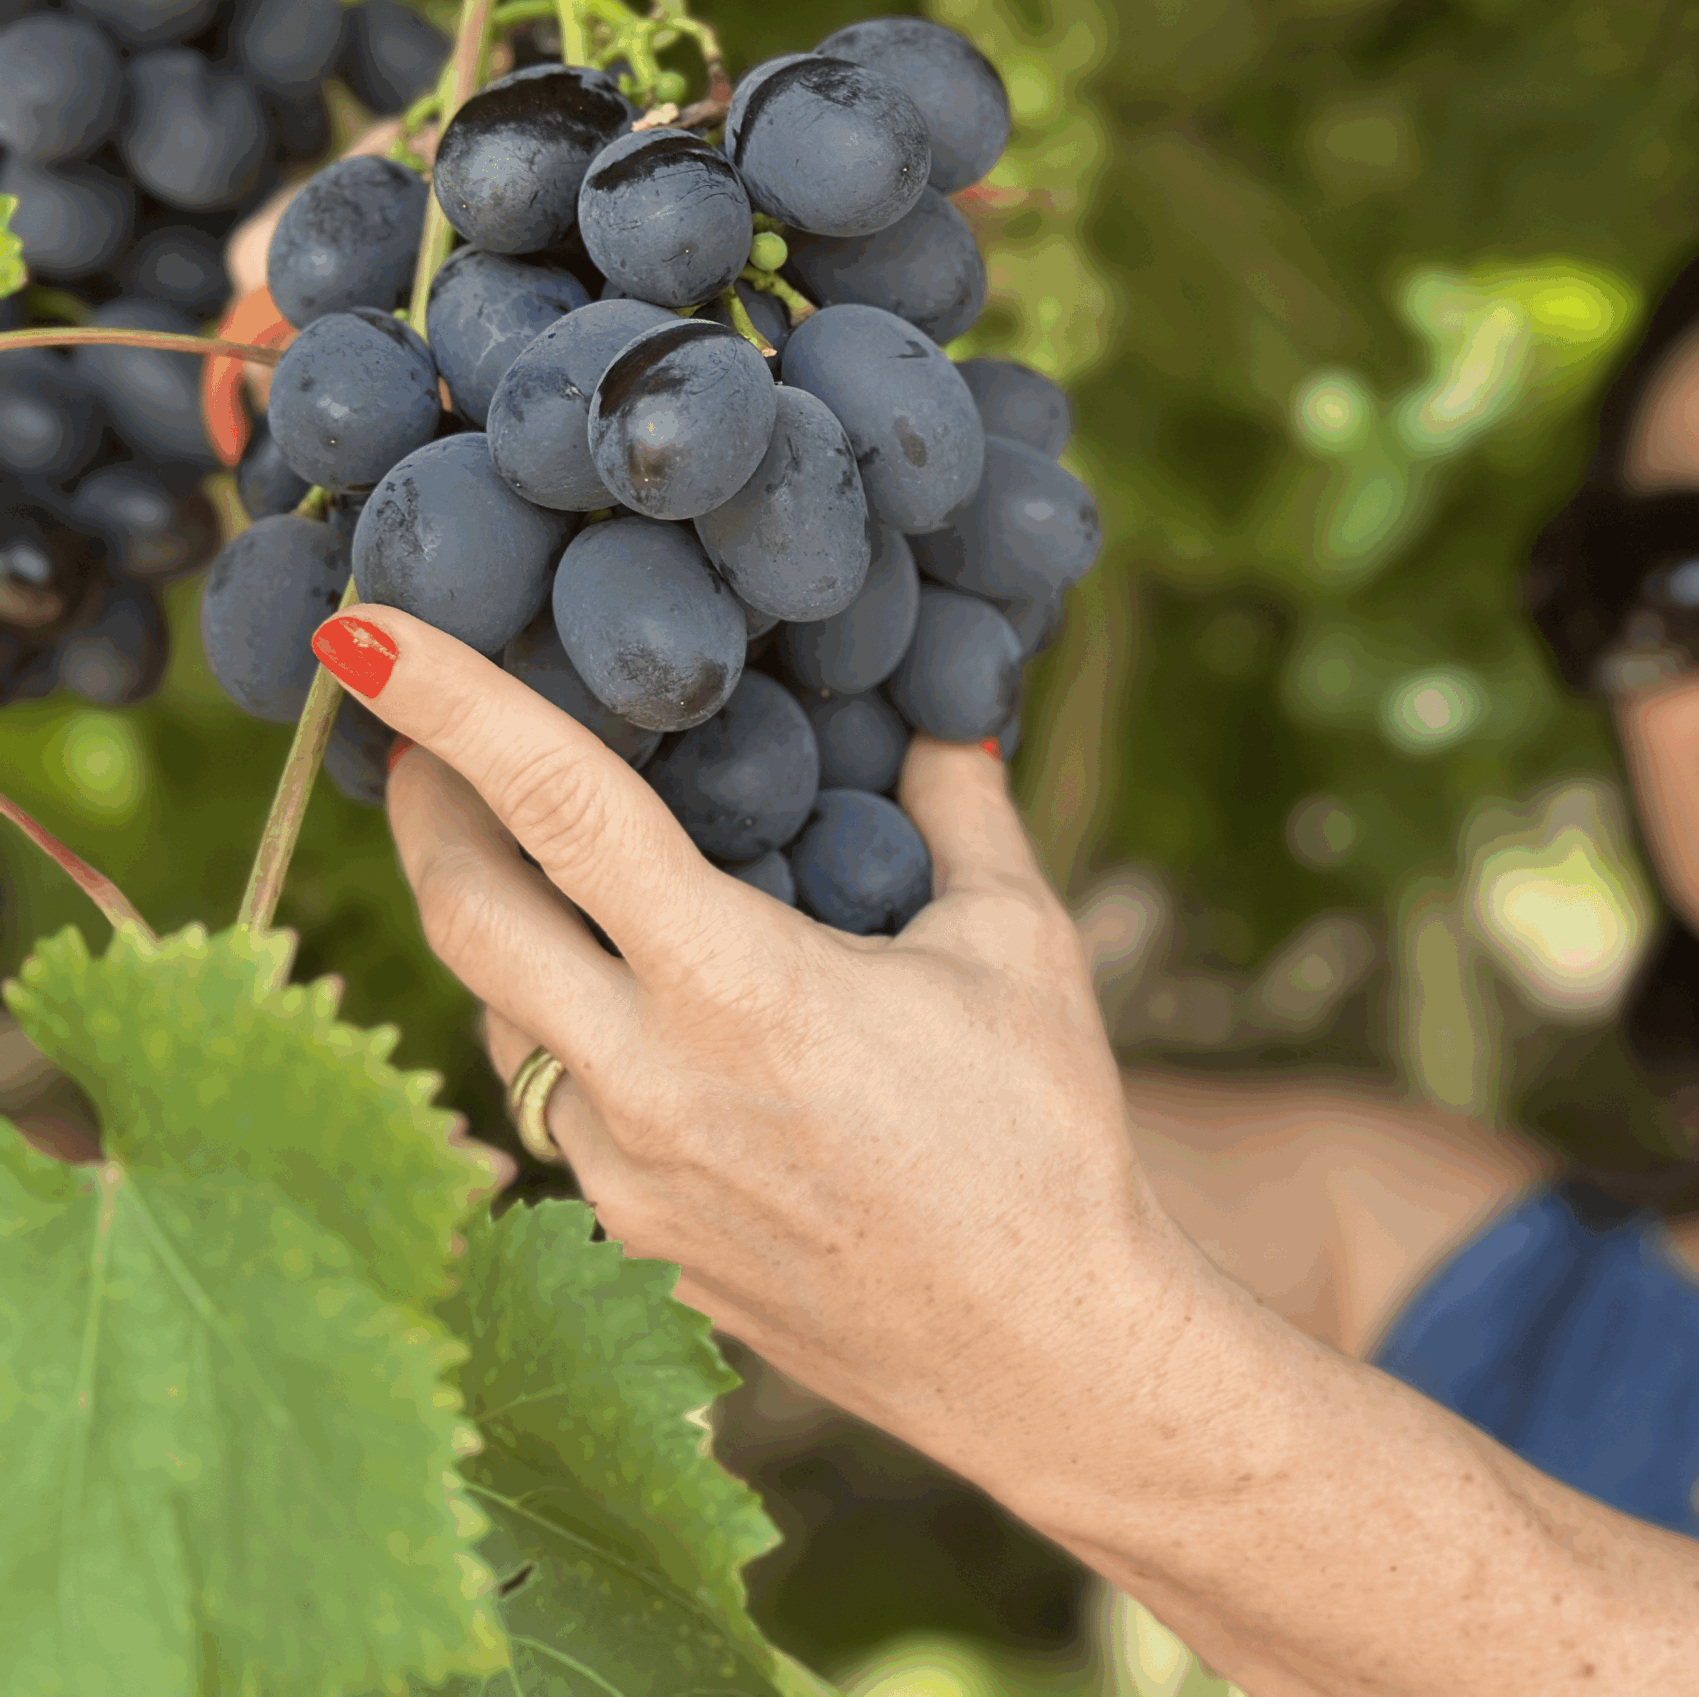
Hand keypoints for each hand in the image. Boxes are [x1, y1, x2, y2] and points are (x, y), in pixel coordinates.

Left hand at [328, 605, 1180, 1461]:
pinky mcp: (632, 1241)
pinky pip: (557, 1110)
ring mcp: (625, 1177)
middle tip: (416, 735)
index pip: (560, 810)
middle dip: (421, 804)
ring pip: (499, 1020)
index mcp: (740, 988)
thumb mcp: (1019, 947)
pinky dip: (568, 1036)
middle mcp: (649, 1084)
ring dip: (500, 930)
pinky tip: (641, 1016)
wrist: (1042, 1353)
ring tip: (550, 873)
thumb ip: (960, 814)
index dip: (450, 706)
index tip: (362, 634)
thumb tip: (943, 717)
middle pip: (463, 915)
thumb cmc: (1046, 1141)